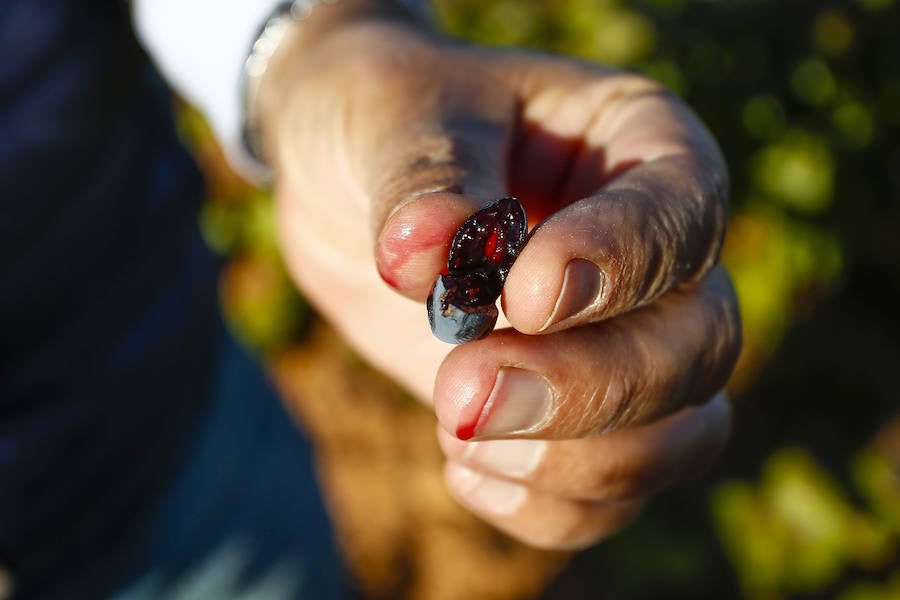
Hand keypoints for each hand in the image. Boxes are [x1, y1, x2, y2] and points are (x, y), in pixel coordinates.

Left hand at [261, 12, 740, 549]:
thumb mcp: (393, 117)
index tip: (522, 296)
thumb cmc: (386, 119)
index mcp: (641, 147)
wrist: (348, 181)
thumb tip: (429, 255)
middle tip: (464, 391)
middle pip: (698, 348)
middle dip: (590, 389)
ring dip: (571, 461)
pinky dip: (545, 505)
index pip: (680, 218)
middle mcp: (654, 256)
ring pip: (677, 438)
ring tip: (453, 427)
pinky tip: (462, 463)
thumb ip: (423, 182)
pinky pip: (606, 494)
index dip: (618, 267)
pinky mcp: (573, 411)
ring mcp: (623, 340)